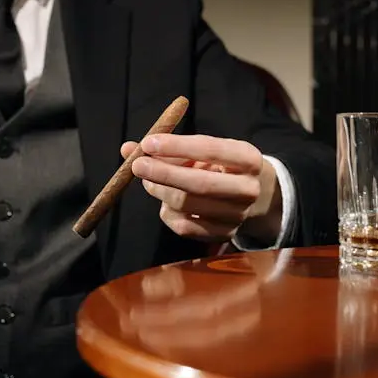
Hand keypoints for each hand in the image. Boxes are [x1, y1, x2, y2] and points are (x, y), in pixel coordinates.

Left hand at [121, 134, 282, 243]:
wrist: (249, 195)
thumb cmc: (218, 165)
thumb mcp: (203, 150)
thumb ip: (168, 148)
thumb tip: (128, 149)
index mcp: (248, 158)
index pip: (210, 149)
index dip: (177, 146)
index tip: (148, 143)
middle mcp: (248, 189)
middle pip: (200, 184)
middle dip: (164, 174)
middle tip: (137, 165)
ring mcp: (238, 215)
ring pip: (187, 205)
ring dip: (160, 192)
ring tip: (150, 181)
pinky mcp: (225, 234)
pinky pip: (184, 227)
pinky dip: (167, 213)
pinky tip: (166, 202)